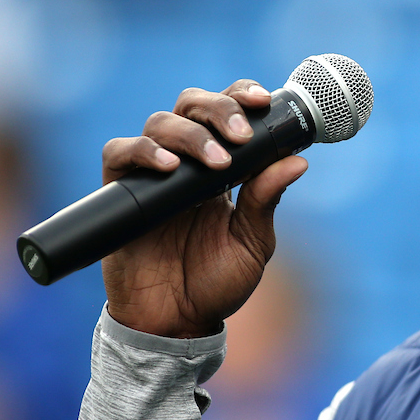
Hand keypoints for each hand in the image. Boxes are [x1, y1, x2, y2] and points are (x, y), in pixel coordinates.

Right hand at [100, 80, 307, 337]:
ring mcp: (151, 174)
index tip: (264, 100)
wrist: (175, 324)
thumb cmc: (216, 283)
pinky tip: (169, 166)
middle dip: (219, 108)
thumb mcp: (253, 243)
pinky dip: (143, 151)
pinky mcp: (121, 192)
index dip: (242, 95)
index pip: (228, 110)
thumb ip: (267, 199)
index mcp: (222, 165)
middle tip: (240, 135)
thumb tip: (299, 160)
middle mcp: (186, 161)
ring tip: (217, 164)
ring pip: (161, 122)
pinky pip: (120, 153)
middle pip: (193, 104)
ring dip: (192, 134)